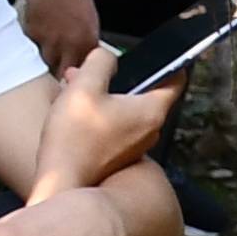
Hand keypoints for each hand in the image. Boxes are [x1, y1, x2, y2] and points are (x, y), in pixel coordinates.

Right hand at [18, 0, 101, 75]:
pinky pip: (29, 46)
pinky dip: (30, 42)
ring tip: (42, 47)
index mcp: (88, 44)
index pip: (80, 74)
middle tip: (50, 71)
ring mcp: (50, 40)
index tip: (67, 81)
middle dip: (54, 74)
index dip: (73, 79)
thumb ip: (83, 45)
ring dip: (40, 60)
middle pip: (59, 74)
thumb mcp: (89, 22)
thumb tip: (79, 64)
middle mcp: (70, 45)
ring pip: (41, 63)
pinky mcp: (32, 32)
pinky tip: (36, 29)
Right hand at [28, 47, 173, 200]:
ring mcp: (135, 146)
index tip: (156, 54)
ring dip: (102, 93)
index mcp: (151, 112)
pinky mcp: (117, 155)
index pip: (175, 81)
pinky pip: (114, 125)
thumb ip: (100, 62)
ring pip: (124, 108)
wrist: (61, 181)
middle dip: (117, 77)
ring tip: (73, 85)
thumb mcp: (84, 86)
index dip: (168, 63)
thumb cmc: (75, 137)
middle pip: (143, 93)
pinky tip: (73, 108)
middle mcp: (150, 130)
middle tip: (92, 69)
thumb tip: (108, 56)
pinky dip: (98, 112)